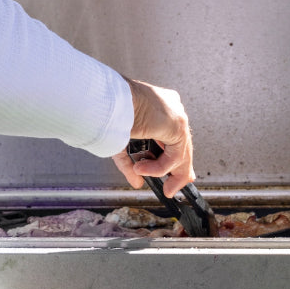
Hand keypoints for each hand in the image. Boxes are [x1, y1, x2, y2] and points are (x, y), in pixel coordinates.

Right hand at [111, 79, 194, 197]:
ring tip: (139, 171)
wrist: (108, 101)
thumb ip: (130, 164)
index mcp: (158, 107)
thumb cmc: (109, 112)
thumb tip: (137, 182)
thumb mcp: (121, 144)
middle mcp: (171, 109)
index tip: (175, 175)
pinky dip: (159, 167)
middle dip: (179, 171)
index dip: (174, 158)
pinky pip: (175, 155)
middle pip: (181, 146)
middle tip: (171, 188)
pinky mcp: (177, 125)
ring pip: (179, 154)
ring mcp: (177, 115)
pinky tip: (142, 168)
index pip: (173, 136)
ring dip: (159, 170)